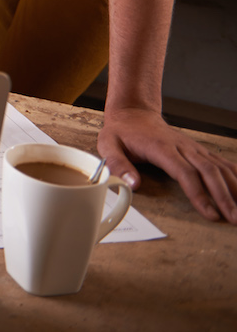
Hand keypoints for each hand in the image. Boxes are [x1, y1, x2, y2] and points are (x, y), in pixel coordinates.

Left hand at [98, 106, 236, 222]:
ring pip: (220, 167)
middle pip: (209, 171)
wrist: (134, 113)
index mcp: (161, 148)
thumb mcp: (108, 145)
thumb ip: (117, 164)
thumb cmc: (121, 132)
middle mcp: (183, 147)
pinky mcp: (198, 150)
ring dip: (234, 188)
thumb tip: (133, 185)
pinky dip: (236, 175)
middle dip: (224, 196)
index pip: (185, 172)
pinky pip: (222, 162)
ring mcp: (193, 148)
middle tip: (234, 218)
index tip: (210, 213)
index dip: (199, 193)